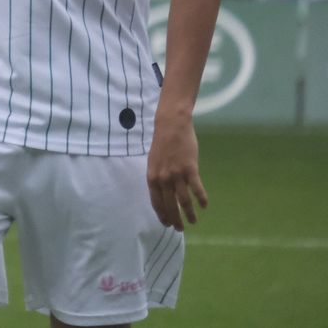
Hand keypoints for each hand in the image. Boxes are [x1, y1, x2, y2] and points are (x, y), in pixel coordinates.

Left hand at [146, 116, 206, 230]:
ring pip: (183, 201)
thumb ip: (158, 177)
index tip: (167, 224)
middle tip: (180, 229)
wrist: (170, 126)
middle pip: (169, 205)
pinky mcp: (190, 169)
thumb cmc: (162, 144)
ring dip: (189, 214)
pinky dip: (201, 199)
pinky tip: (204, 205)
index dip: (162, 215)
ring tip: (193, 221)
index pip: (156, 202)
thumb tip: (163, 193)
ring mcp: (176, 174)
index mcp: (152, 177)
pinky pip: (196, 189)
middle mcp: (163, 178)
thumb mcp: (154, 162)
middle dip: (175, 219)